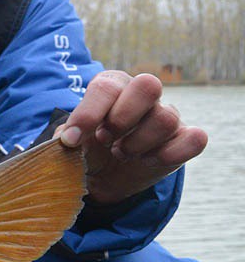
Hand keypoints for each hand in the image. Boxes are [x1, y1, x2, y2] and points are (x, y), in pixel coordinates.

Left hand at [57, 71, 207, 204]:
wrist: (102, 176)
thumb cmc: (85, 150)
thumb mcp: (68, 143)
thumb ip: (66, 136)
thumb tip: (69, 139)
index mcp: (112, 85)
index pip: (107, 87)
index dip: (88, 115)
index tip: (71, 141)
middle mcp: (143, 94)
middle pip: (148, 85)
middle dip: (122, 118)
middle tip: (105, 139)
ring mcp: (167, 115)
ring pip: (167, 117)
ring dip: (138, 143)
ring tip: (120, 153)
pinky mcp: (184, 139)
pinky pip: (195, 139)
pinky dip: (170, 154)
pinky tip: (147, 161)